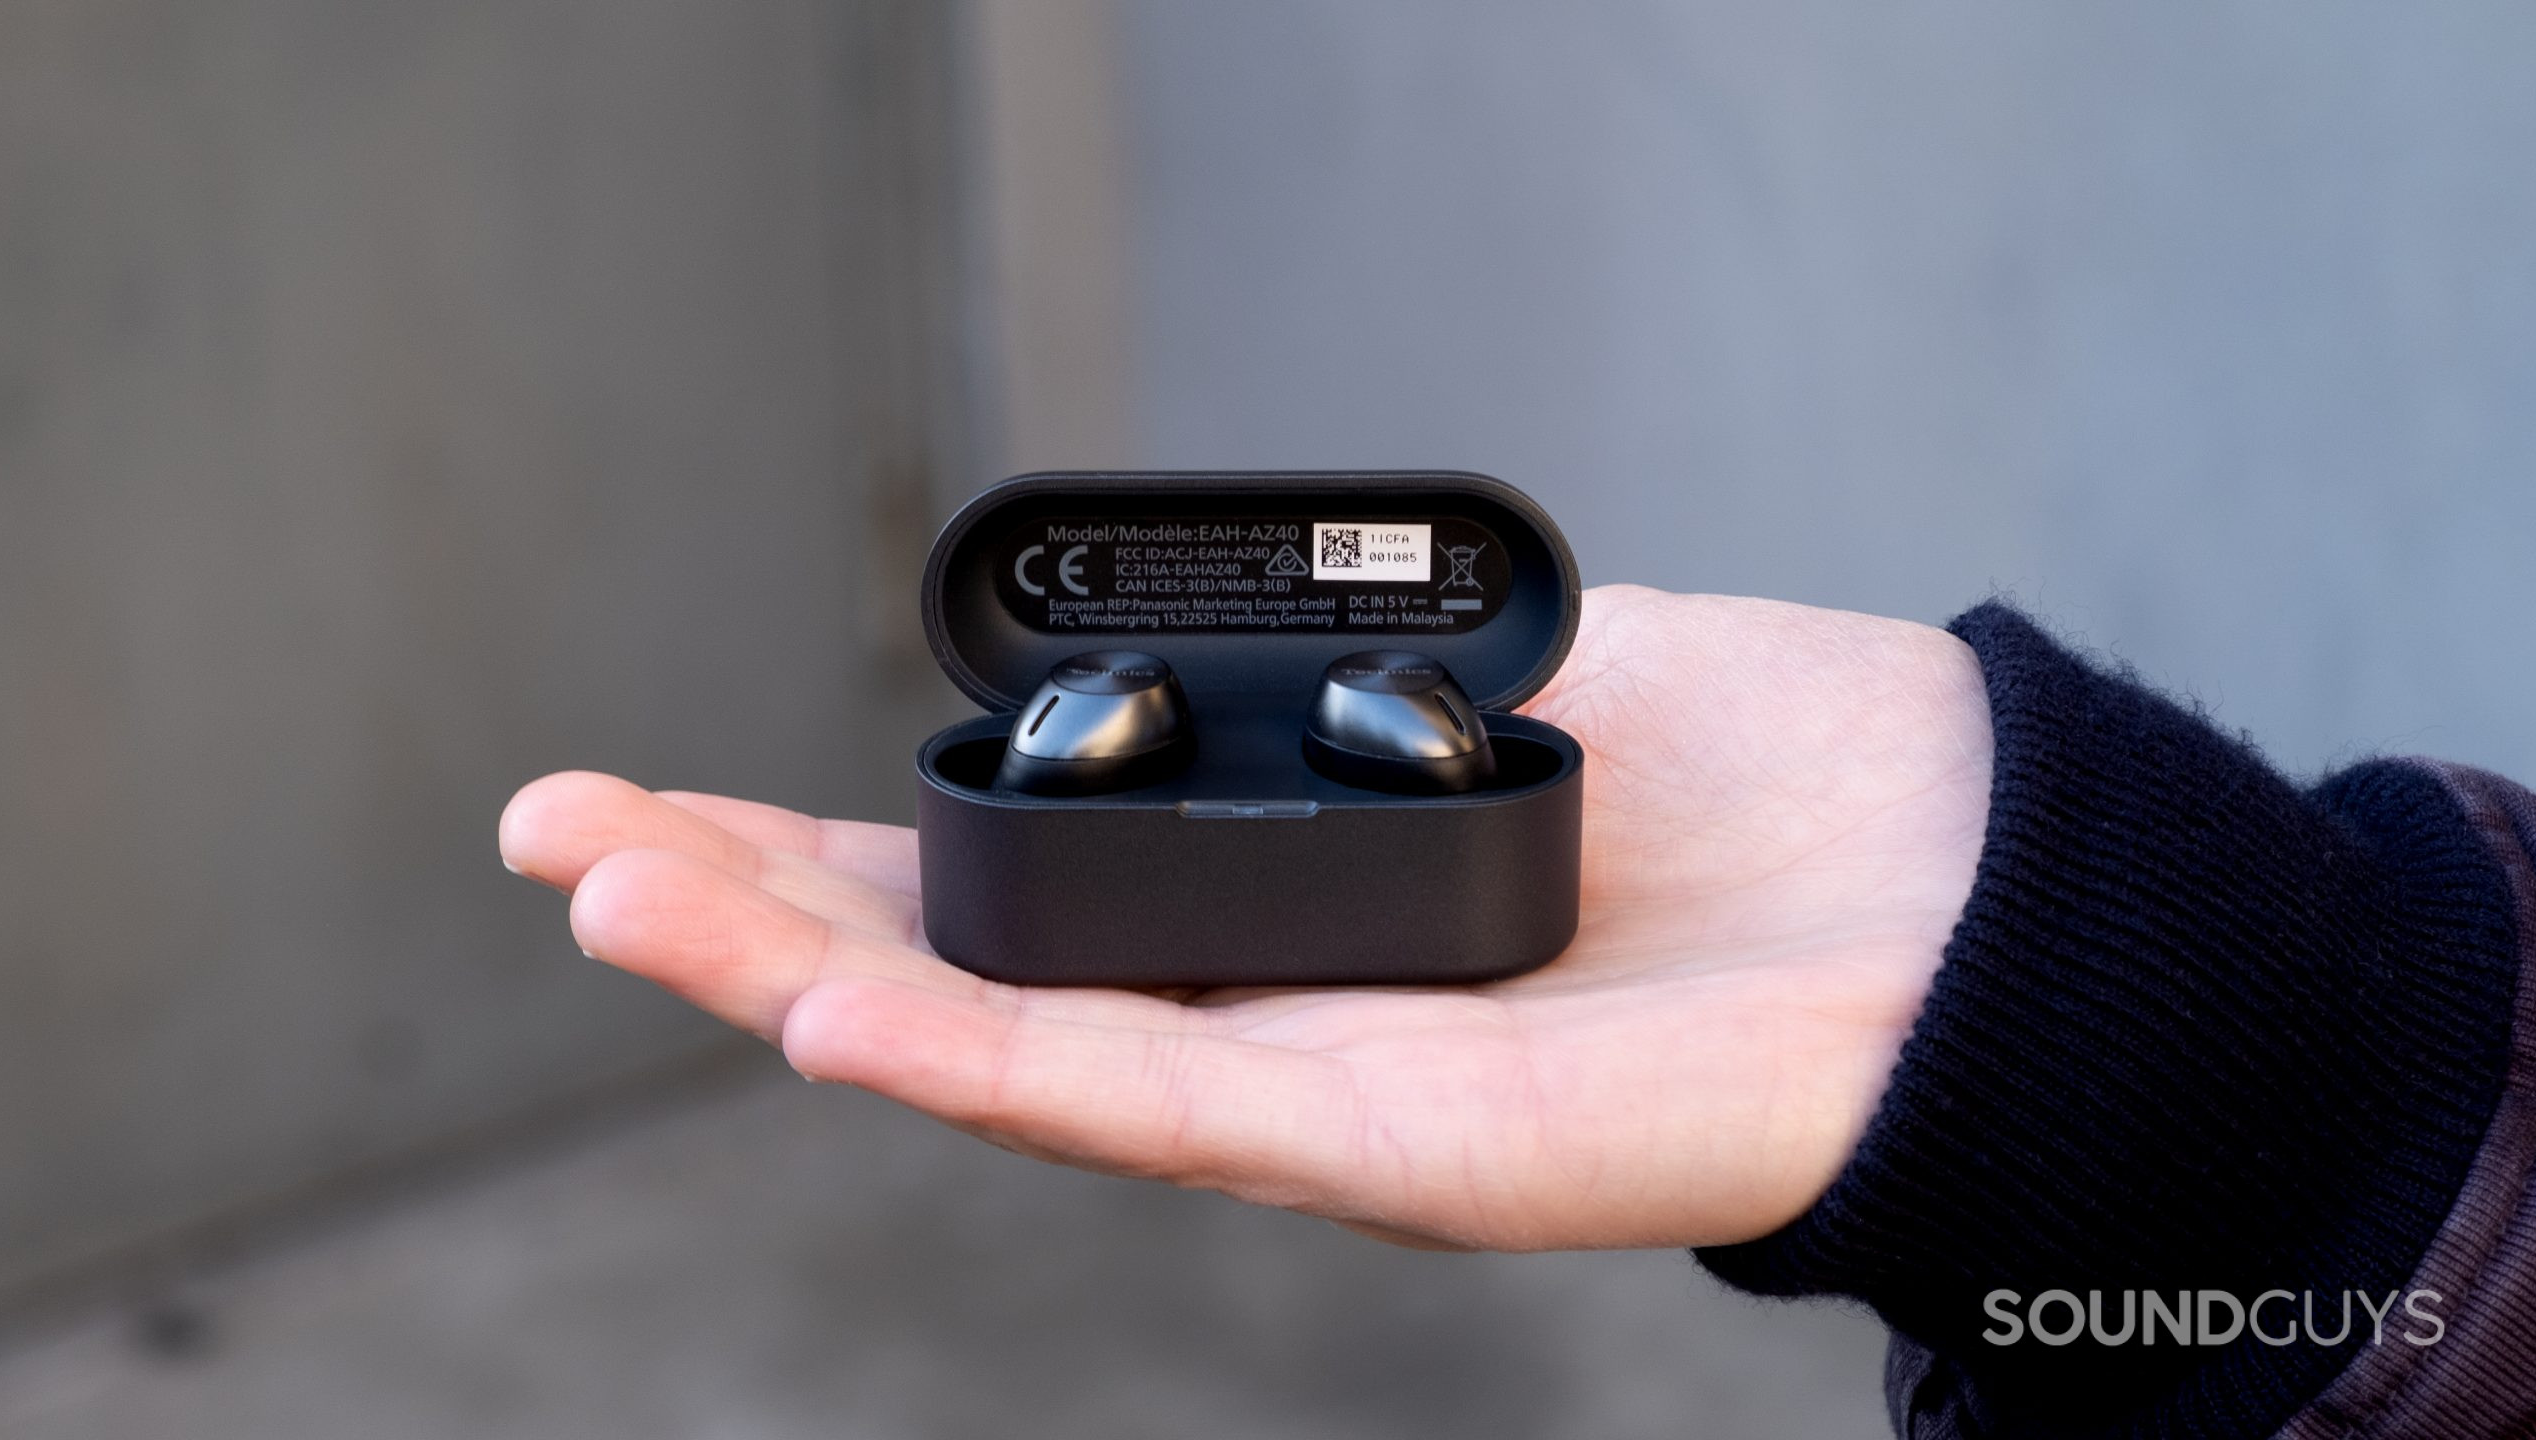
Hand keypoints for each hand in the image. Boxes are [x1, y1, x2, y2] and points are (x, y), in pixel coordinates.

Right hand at [498, 586, 1990, 1251]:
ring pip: (1013, 1059)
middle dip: (744, 917)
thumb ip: (1355, 686)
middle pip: (956, 983)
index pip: (1000, 889)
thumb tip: (1235, 634)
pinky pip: (1164, 1106)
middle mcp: (1260, 1027)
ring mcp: (1317, 1104)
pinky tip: (842, 1020)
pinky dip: (989, 1064)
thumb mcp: (1509, 688)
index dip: (817, 850)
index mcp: (1266, 921)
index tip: (653, 794)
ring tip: (625, 912)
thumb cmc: (1765, 796)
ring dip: (802, 986)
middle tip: (559, 844)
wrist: (1976, 905)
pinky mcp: (1404, 1151)